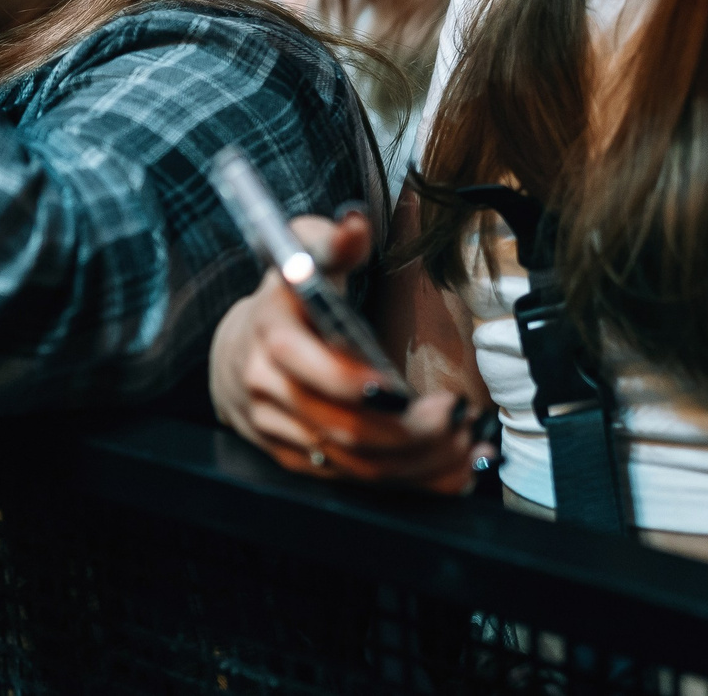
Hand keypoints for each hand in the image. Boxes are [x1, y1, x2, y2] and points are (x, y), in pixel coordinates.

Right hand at [208, 211, 490, 491]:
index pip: (306, 367)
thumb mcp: (305, 252)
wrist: (241, 349)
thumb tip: (355, 225)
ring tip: (466, 443)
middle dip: (407, 431)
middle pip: (340, 426)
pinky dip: (408, 482)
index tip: (401, 389)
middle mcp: (267, 387)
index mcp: (270, 333)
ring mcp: (279, 429)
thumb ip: (335, 240)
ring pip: (354, 464)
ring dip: (417, 461)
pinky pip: (354, 481)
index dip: (353, 383)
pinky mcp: (295, 460)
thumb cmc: (288, 294)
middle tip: (457, 416)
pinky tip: (449, 469)